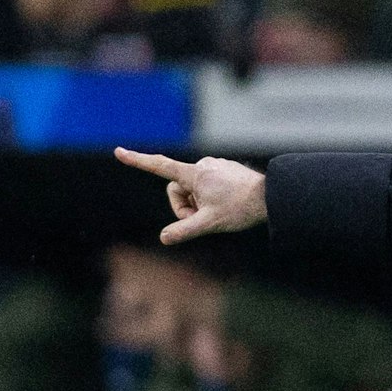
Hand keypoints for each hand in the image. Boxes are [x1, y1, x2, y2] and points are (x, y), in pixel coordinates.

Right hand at [115, 148, 267, 243]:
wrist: (272, 197)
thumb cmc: (241, 208)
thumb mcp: (210, 223)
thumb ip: (185, 230)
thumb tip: (164, 238)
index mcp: (194, 175)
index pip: (160, 166)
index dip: (138, 161)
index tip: (119, 152)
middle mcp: (203, 166)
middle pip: (178, 190)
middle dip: (185, 207)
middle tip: (203, 219)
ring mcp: (215, 166)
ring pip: (194, 190)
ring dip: (199, 203)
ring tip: (220, 210)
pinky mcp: (225, 170)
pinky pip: (208, 186)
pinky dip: (211, 197)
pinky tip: (228, 203)